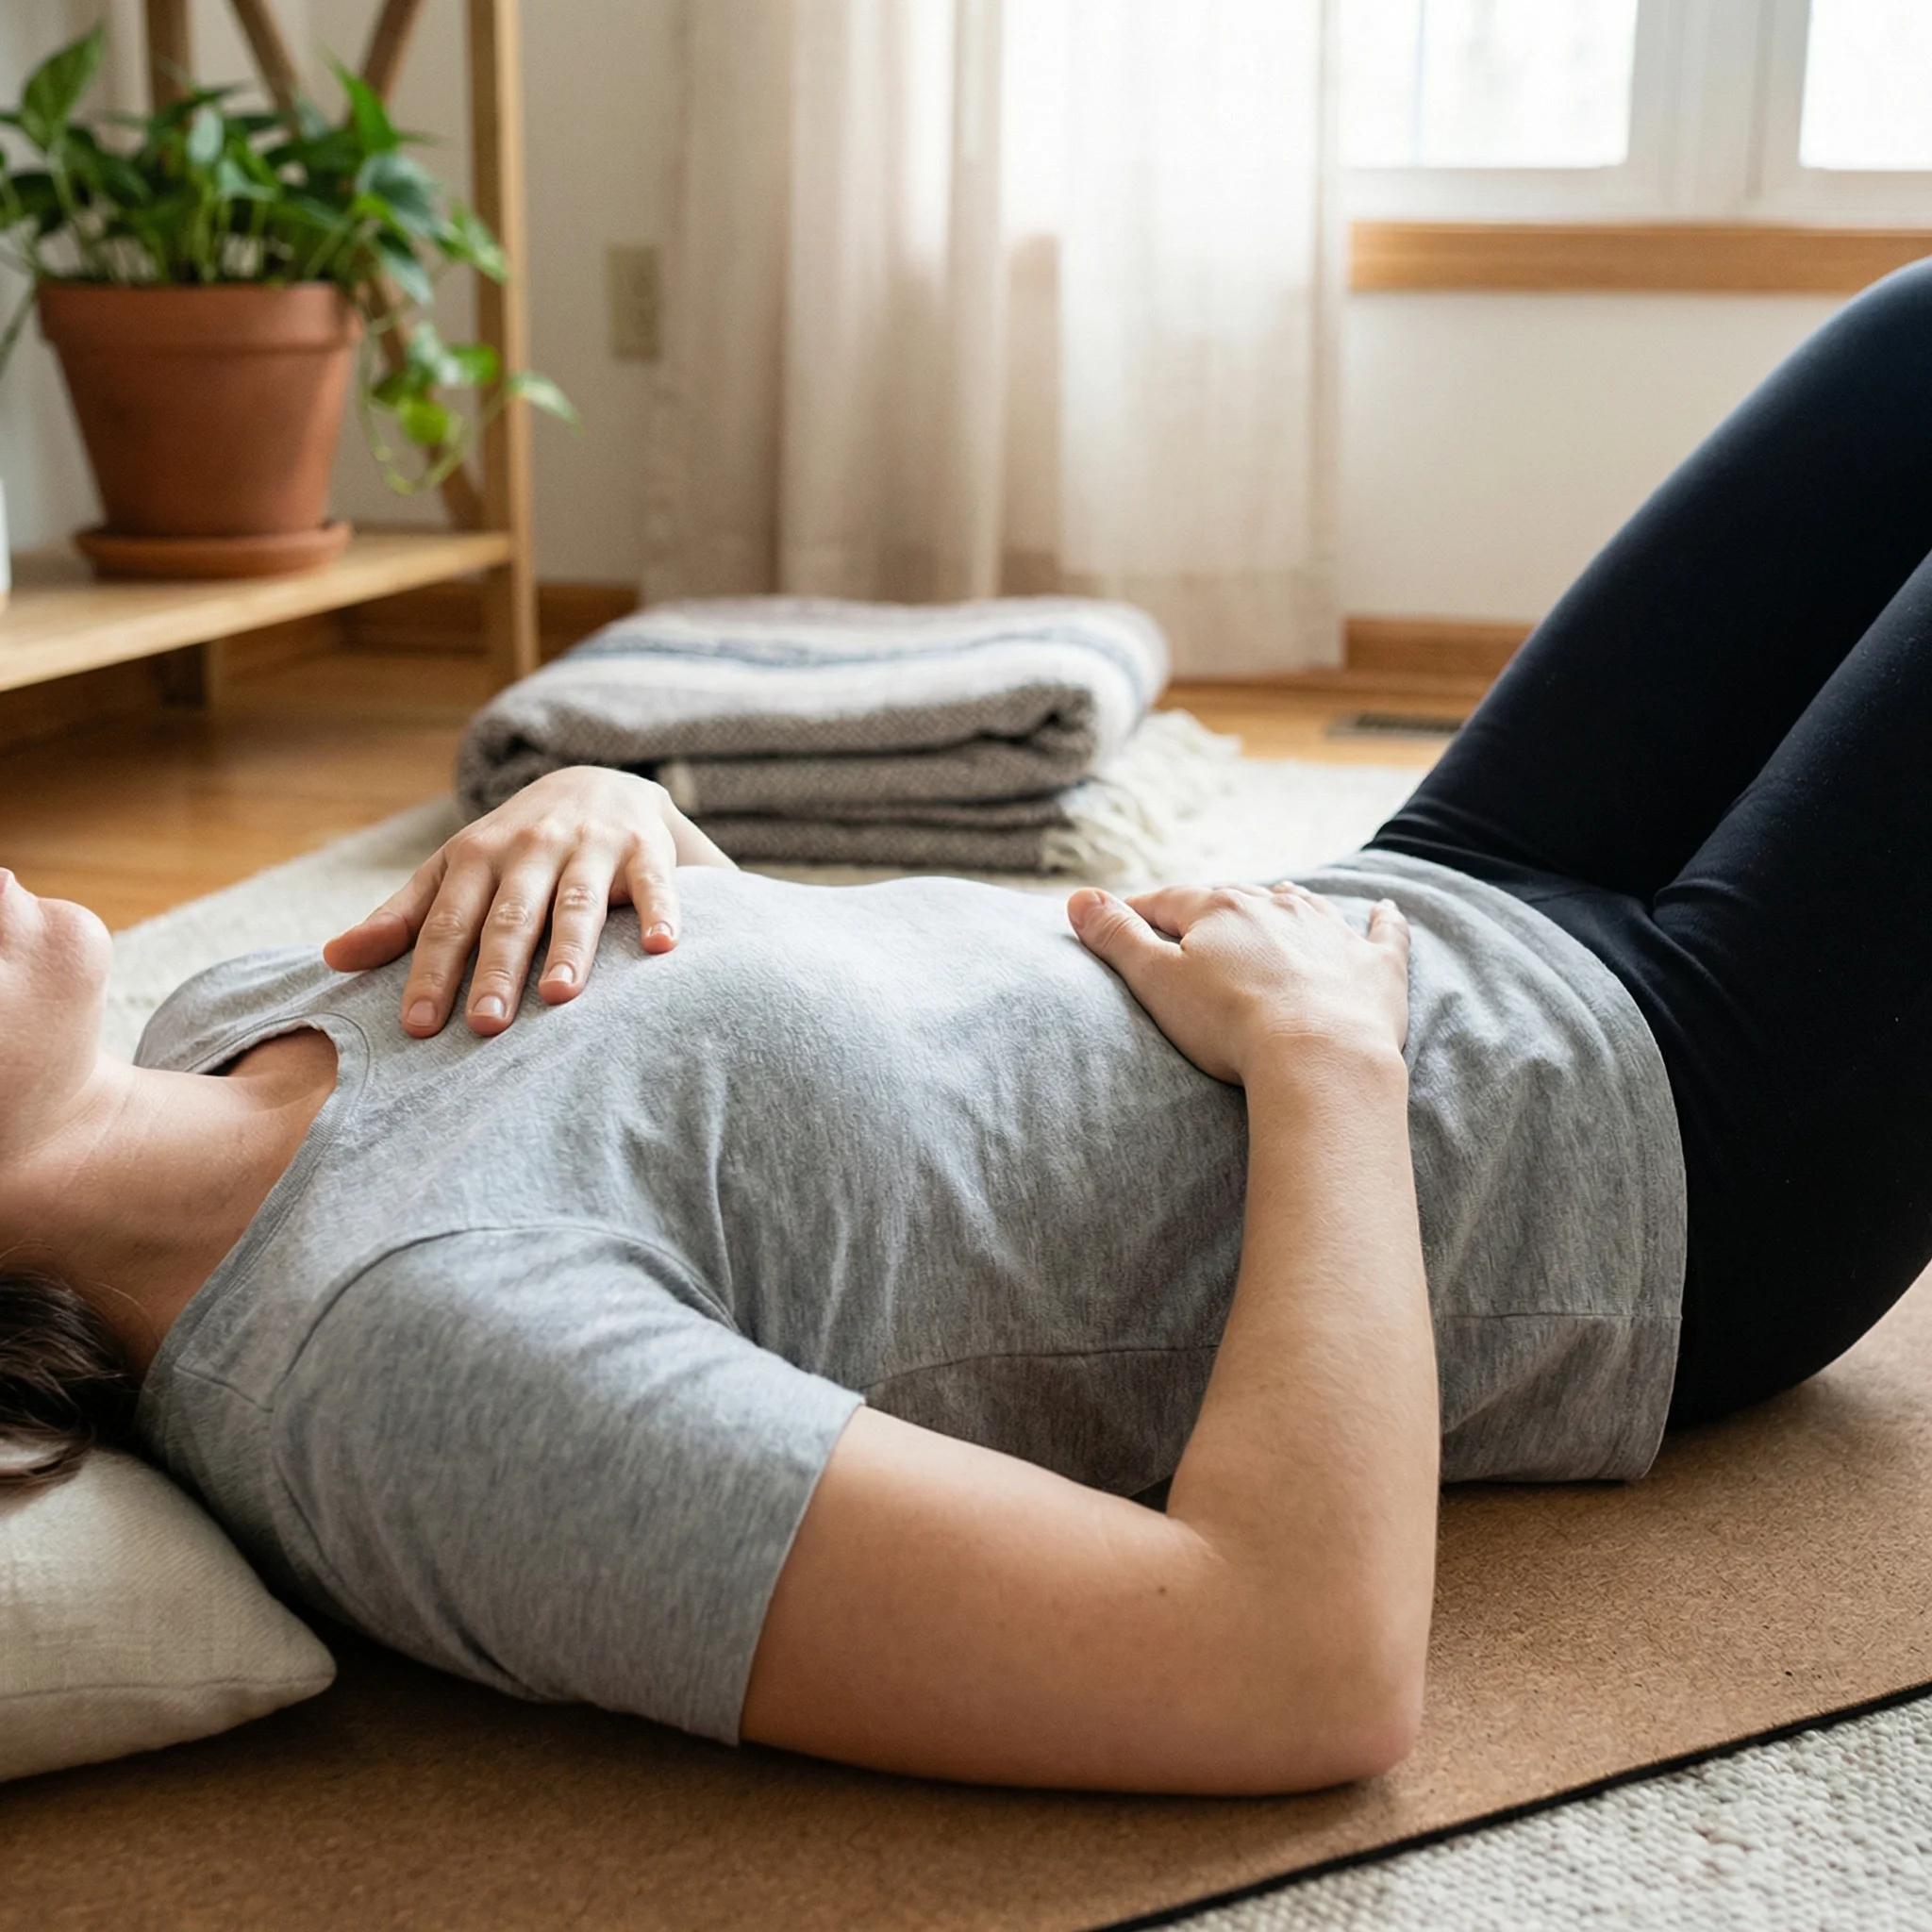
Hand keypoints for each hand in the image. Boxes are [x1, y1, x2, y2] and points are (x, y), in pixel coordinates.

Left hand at [322, 767, 735, 1036]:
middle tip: (486, 1025)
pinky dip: (660, 913)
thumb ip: (401, 917)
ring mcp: (589, 847)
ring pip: (576, 902)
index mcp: (475, 857)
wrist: (595, 782)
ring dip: (570, 948)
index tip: (418, 1026)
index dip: (431, 973)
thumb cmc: (513, 847)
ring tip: (560, 994)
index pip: (448, 922)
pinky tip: (663, 948)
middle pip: (510, 916)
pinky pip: (652, 884)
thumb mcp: (455, 869)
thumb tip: (333, 960)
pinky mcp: (643, 850)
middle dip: (495, 969)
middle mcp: (530, 848)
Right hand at [1067, 881, 1409, 1084]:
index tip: (1120, 920)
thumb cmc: (1230, 1025)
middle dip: (1211, 912)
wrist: (1320, 1059)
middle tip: (1194, 932)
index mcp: (1219, 909)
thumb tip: (1076, 896)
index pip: (1169, 901)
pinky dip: (1382, 921)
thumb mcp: (1155, 981)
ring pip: (1302, 906)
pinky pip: (1383, 932)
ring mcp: (1331, 932)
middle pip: (1234, 900)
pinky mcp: (1376, 967)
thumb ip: (1115, 937)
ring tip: (1274, 909)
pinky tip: (1384, 909)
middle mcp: (1277, 906)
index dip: (1140, 912)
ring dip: (1284, 907)